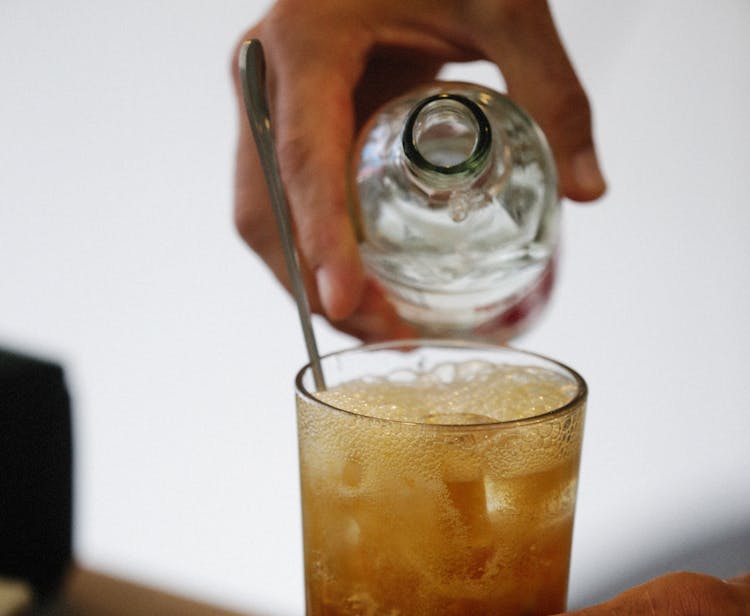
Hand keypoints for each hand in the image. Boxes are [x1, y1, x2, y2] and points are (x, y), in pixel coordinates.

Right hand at [231, 0, 604, 339]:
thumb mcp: (506, 6)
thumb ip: (550, 91)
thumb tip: (586, 191)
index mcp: (304, 40)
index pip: (304, 160)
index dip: (322, 239)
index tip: (344, 303)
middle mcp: (265, 77)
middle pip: (266, 209)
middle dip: (317, 284)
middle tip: (389, 334)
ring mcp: (267, 106)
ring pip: (264, 218)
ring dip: (310, 283)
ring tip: (384, 326)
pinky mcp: (285, 127)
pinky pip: (285, 206)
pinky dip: (317, 255)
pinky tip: (366, 288)